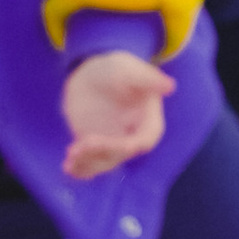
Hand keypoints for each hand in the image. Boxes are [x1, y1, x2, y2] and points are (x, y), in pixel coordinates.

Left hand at [62, 49, 173, 178]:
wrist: (93, 73)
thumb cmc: (118, 69)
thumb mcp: (131, 70)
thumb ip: (148, 79)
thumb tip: (170, 86)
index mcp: (149, 122)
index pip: (143, 141)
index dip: (126, 146)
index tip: (102, 143)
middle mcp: (133, 137)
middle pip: (121, 154)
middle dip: (100, 153)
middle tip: (78, 148)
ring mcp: (113, 144)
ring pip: (104, 162)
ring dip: (88, 163)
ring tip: (70, 155)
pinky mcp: (95, 147)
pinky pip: (90, 162)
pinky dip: (80, 168)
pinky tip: (67, 167)